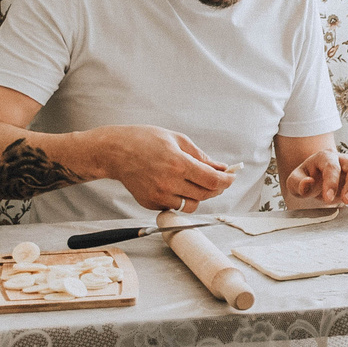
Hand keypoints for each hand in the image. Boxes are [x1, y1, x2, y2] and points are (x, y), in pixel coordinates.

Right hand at [89, 125, 234, 213]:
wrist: (115, 152)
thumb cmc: (145, 140)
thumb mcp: (177, 140)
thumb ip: (200, 156)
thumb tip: (219, 168)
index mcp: (178, 163)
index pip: (212, 180)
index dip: (226, 181)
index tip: (231, 178)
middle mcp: (169, 182)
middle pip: (205, 194)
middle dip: (216, 188)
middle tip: (217, 179)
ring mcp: (159, 195)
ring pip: (191, 205)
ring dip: (199, 196)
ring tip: (195, 182)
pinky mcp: (150, 203)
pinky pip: (175, 206)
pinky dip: (180, 198)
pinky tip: (176, 185)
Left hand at [286, 150, 347, 206]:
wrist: (316, 180)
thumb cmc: (306, 180)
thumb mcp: (295, 181)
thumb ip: (298, 182)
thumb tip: (308, 183)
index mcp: (325, 157)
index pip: (331, 166)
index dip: (330, 182)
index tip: (327, 198)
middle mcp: (343, 160)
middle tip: (347, 201)